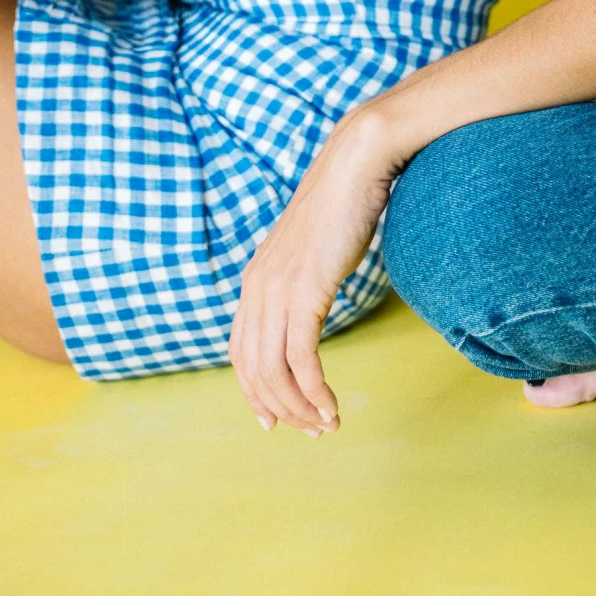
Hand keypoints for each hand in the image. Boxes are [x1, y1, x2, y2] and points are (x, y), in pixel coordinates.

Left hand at [230, 102, 402, 433]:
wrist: (356, 164)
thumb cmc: (344, 204)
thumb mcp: (313, 250)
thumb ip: (303, 278)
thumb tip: (311, 303)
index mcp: (255, 280)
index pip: (240, 352)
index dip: (254, 392)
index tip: (276, 420)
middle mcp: (257, 288)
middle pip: (254, 371)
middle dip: (281, 410)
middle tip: (311, 432)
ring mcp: (278, 290)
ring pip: (276, 372)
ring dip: (301, 408)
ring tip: (327, 425)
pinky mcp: (306, 291)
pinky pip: (302, 358)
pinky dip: (315, 391)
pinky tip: (332, 406)